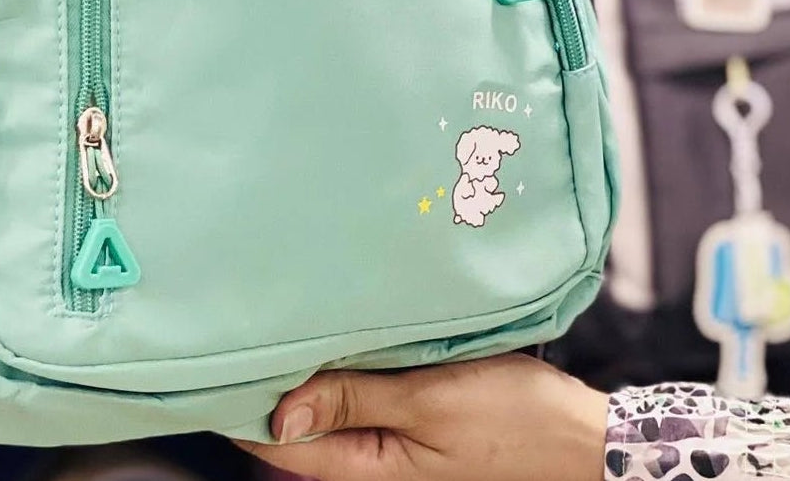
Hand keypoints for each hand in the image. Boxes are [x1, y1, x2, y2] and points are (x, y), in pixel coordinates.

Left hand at [235, 354, 607, 480]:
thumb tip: (278, 412)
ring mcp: (396, 440)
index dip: (241, 406)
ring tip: (271, 322)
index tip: (207, 366)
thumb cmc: (514, 420)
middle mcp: (376, 459)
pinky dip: (342, 365)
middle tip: (232, 328)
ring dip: (306, 370)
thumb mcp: (428, 403)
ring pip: (330, 405)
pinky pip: (363, 392)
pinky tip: (330, 333)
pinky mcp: (415, 416)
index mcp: (372, 467)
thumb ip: (353, 401)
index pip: (283, 443)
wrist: (581, 434)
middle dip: (268, 382)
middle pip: (302, 425)